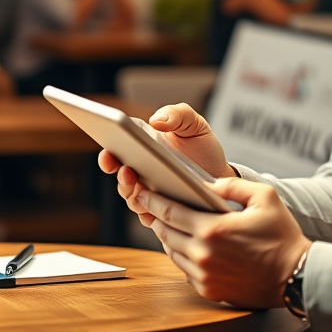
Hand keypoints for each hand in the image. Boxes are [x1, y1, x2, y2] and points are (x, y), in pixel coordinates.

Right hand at [98, 103, 233, 223]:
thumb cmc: (203, 148)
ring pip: (133, 198)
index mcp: (142, 148)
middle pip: (121, 177)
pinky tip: (158, 207)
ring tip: (141, 185)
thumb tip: (156, 120)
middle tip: (127, 170)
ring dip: (133, 194)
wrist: (223, 176)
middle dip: (119, 175)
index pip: (116, 151)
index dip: (108, 154)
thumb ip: (177, 114)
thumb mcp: (194, 125)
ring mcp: (150, 194)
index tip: (108, 153)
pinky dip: (151, 213)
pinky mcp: (161, 213)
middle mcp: (141, 172)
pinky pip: (150, 216)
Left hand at [138, 177, 311, 307]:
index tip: (142, 192)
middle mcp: (203, 255)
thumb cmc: (282, 235)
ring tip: (168, 224)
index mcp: (213, 229)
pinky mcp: (209, 290)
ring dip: (167, 237)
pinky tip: (188, 246)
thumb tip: (207, 183)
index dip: (152, 200)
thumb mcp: (264, 197)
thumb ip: (233, 185)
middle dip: (155, 217)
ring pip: (173, 252)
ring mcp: (204, 275)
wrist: (295, 275)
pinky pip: (184, 270)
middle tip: (150, 206)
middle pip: (165, 233)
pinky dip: (182, 256)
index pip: (170, 212)